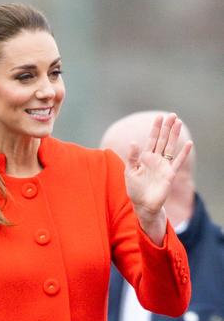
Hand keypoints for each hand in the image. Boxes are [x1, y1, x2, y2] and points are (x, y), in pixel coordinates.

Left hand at [124, 113, 192, 242]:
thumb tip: (133, 142)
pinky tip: (189, 143)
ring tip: (178, 122)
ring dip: (174, 135)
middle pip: (163, 140)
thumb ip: (132, 158)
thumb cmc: (135, 190)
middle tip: (172, 115)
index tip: (159, 117)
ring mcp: (164, 166)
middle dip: (167, 128)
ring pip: (171, 147)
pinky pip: (178, 162)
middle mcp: (156, 160)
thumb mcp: (130, 172)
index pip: (152, 140)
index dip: (155, 129)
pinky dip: (184, 153)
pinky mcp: (170, 174)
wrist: (143, 205)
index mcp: (145, 158)